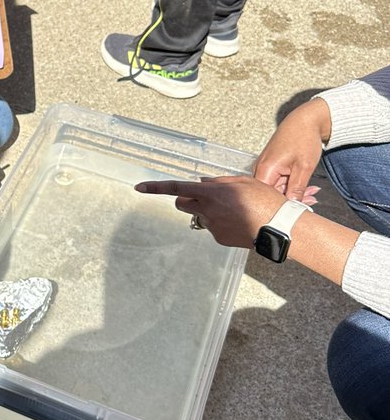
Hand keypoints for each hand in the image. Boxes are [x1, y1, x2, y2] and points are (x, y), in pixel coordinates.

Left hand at [134, 174, 298, 246]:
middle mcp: (207, 210)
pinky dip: (219, 223)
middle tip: (203, 197)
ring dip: (207, 211)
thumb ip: (218, 182)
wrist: (278, 226)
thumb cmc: (265, 200)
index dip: (156, 187)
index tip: (139, 187)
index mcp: (211, 193)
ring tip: (232, 210)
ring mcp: (212, 226)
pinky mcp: (219, 238)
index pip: (176, 188)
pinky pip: (212, 227)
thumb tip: (201, 182)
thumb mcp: (243, 182)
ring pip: (199, 216)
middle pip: (182, 204)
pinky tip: (237, 221)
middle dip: (186, 199)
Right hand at [254, 98, 330, 200]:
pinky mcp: (271, 166)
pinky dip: (292, 185)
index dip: (284, 206)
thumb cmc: (303, 138)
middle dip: (292, 200)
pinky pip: (279, 182)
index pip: (268, 197)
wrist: (305, 120)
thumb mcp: (304, 167)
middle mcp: (260, 169)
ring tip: (313, 193)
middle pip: (272, 194)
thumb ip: (297, 189)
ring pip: (277, 189)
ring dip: (294, 193)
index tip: (301, 210)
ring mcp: (265, 167)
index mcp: (265, 169)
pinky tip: (306, 187)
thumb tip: (293, 207)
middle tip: (312, 201)